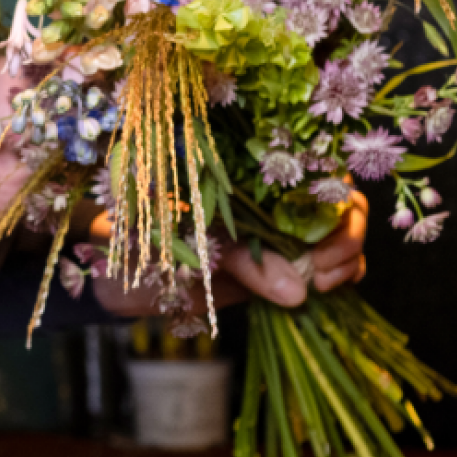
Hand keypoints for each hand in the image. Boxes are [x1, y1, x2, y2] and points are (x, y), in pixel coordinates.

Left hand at [90, 190, 368, 315]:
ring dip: (345, 256)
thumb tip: (297, 292)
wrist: (111, 270)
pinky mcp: (278, 261)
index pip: (312, 164)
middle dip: (344, 233)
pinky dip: (341, 272)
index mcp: (241, 170)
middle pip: (338, 196)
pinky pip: (328, 260)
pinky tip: (324, 287)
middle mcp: (266, 193)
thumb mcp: (183, 246)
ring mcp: (276, 226)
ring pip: (341, 228)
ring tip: (318, 282)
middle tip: (320, 269)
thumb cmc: (139, 240)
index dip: (331, 197)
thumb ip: (239, 264)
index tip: (319, 236)